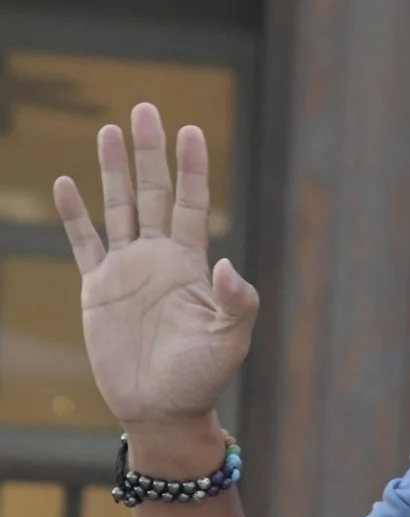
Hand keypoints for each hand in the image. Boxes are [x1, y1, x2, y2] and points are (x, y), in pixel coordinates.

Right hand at [52, 103, 258, 429]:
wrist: (163, 408)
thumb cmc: (203, 375)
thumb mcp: (231, 338)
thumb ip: (236, 301)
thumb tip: (227, 264)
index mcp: (192, 264)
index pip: (192, 204)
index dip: (192, 169)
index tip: (192, 130)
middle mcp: (159, 258)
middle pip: (152, 193)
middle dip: (150, 153)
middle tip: (147, 108)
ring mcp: (127, 271)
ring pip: (117, 208)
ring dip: (113, 171)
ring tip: (110, 130)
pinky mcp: (98, 290)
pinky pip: (83, 244)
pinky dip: (74, 216)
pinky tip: (66, 183)